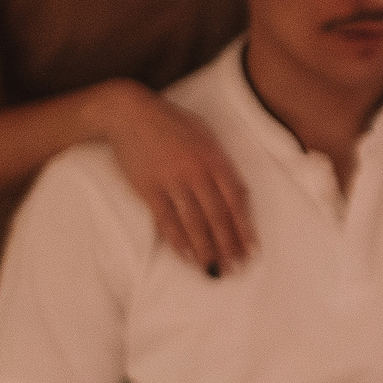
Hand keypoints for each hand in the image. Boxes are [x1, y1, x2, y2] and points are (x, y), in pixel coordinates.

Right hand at [97, 81, 253, 271]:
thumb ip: (221, 163)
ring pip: (193, 222)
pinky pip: (165, 220)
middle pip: (217, 216)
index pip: (236, 200)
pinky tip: (186, 256)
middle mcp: (197, 171)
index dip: (245, 227)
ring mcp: (172, 180)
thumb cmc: (172, 122)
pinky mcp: (148, 187)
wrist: (130, 112)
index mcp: (215, 158)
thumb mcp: (205, 135)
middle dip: (228, 245)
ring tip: (213, 270)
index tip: (252, 249)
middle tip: (236, 268)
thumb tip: (237, 193)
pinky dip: (177, 240)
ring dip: (205, 249)